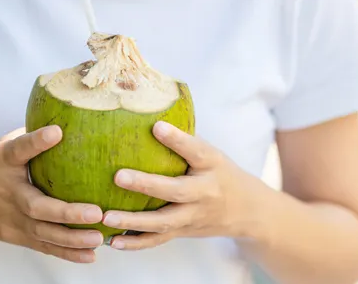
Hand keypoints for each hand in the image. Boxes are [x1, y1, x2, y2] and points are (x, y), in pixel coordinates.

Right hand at [0, 125, 104, 262]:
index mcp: (1, 161)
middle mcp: (7, 192)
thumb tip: (69, 120)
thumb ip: (29, 138)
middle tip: (96, 212)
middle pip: (36, 206)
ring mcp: (10, 218)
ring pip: (43, 233)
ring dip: (72, 239)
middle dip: (66, 212)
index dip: (36, 140)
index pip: (18, 148)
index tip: (56, 132)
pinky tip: (90, 255)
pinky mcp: (15, 236)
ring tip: (98, 238)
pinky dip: (66, 253)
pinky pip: (43, 246)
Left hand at [100, 121, 263, 250]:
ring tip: (107, 217)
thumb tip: (146, 114)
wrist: (250, 211)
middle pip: (176, 191)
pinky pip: (159, 240)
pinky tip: (112, 241)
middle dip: (147, 185)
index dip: (177, 139)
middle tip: (119, 176)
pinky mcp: (184, 232)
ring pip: (163, 222)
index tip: (156, 126)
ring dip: (133, 222)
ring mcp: (194, 216)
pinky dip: (136, 243)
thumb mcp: (211, 153)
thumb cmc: (220, 172)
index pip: (196, 150)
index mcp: (212, 165)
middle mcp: (205, 192)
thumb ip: (184, 140)